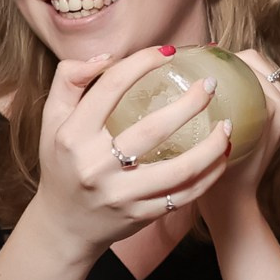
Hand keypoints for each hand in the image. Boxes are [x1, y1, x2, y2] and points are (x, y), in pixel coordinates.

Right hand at [20, 47, 233, 255]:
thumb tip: (108, 57)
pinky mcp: (139, 215)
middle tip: (210, 85)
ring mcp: (120, 194)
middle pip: (153, 129)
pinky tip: (222, 157)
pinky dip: (208, 176)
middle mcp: (94, 165)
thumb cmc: (63, 164)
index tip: (169, 52)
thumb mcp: (52, 121)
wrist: (63, 227)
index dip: (142, 63)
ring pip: (178, 169)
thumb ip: (70, 81)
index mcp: (73, 135)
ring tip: (228, 126)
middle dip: (190, 104)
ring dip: (210, 146)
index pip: (111, 88)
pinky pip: (183, 195)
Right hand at [193, 47, 279, 235]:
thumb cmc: (221, 174)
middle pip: (258, 63)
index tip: (200, 60)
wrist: (235, 202)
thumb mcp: (219, 137)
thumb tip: (209, 71)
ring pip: (261, 72)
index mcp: (278, 108)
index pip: (251, 62)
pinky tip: (223, 89)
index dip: (224, 56)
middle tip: (204, 66)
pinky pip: (263, 86)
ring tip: (212, 75)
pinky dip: (245, 82)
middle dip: (232, 60)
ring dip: (238, 71)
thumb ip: (222, 104)